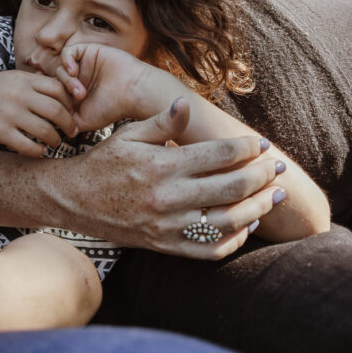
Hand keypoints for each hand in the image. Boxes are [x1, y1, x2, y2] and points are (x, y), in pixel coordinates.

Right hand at [0, 71, 79, 156]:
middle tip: (72, 132)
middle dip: (69, 124)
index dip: (70, 102)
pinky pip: (28, 146)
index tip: (72, 111)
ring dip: (55, 140)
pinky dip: (38, 151)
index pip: (58, 89)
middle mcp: (18, 94)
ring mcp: (9, 113)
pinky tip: (38, 151)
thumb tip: (56, 94)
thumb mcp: (7, 78)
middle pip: (57, 110)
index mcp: (22, 79)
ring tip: (55, 142)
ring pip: (46, 130)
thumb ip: (30, 84)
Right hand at [45, 98, 282, 259]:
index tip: (262, 144)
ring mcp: (168, 225)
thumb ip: (162, 121)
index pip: (220, 154)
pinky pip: (211, 249)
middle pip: (233, 187)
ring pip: (230, 221)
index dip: (247, 148)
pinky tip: (248, 224)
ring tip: (275, 195)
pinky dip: (235, 239)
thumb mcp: (128, 134)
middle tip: (277, 168)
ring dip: (260, 207)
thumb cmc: (103, 163)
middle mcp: (168, 197)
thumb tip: (187, 103)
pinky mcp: (165, 245)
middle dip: (263, 176)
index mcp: (161, 165)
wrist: (74, 200)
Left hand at [55, 43, 172, 132]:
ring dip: (66, 80)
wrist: (133, 93)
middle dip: (61, 91)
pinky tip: (74, 71)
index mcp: (75, 95)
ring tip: (80, 91)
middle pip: (54, 80)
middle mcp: (78, 79)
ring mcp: (83, 66)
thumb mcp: (83, 120)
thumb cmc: (113, 108)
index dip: (50, 97)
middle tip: (77, 99)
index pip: (53, 92)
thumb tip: (47, 123)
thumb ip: (65, 120)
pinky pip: (68, 52)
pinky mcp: (89, 52)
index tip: (53, 105)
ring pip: (61, 68)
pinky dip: (66, 61)